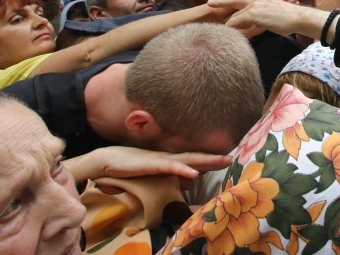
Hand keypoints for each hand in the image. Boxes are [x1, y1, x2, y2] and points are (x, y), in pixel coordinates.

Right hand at [65, 145, 230, 183]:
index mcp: (169, 160)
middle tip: (232, 158)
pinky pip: (169, 168)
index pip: (193, 160)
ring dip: (206, 160)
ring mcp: (160, 160)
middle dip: (214, 158)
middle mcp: (168, 158)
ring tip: (223, 161)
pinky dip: (182, 170)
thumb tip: (188, 182)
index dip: (209, 159)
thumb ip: (170, 176)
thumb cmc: (128, 167)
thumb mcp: (152, 174)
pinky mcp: (151, 164)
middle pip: (195, 158)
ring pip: (187, 160)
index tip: (227, 159)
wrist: (106, 160)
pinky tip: (194, 173)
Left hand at [222, 0, 321, 37]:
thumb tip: (262, 19)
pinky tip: (225, 32)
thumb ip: (267, 12)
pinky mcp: (253, 14)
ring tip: (215, 24)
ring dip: (224, 20)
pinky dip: (231, 28)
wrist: (298, 17)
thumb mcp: (276, 11)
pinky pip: (236, 22)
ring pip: (233, 12)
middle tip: (209, 2)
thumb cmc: (291, 16)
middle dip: (221, 1)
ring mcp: (254, 6)